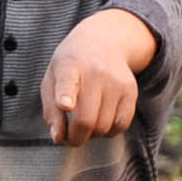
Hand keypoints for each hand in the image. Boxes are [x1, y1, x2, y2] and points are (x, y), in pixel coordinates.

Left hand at [43, 9, 154, 144]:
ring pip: (103, 127)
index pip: (68, 82)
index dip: (65, 96)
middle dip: (75, 137)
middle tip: (70, 137)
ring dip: (92, 134)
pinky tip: (101, 120)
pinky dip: (109, 131)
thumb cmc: (71, 67)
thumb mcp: (52, 79)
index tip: (65, 105)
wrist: (103, 42)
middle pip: (85, 119)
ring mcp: (116, 82)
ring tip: (85, 123)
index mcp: (69, 66)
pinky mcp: (131, 92)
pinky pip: (120, 125)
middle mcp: (95, 72)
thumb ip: (51, 110)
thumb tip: (58, 138)